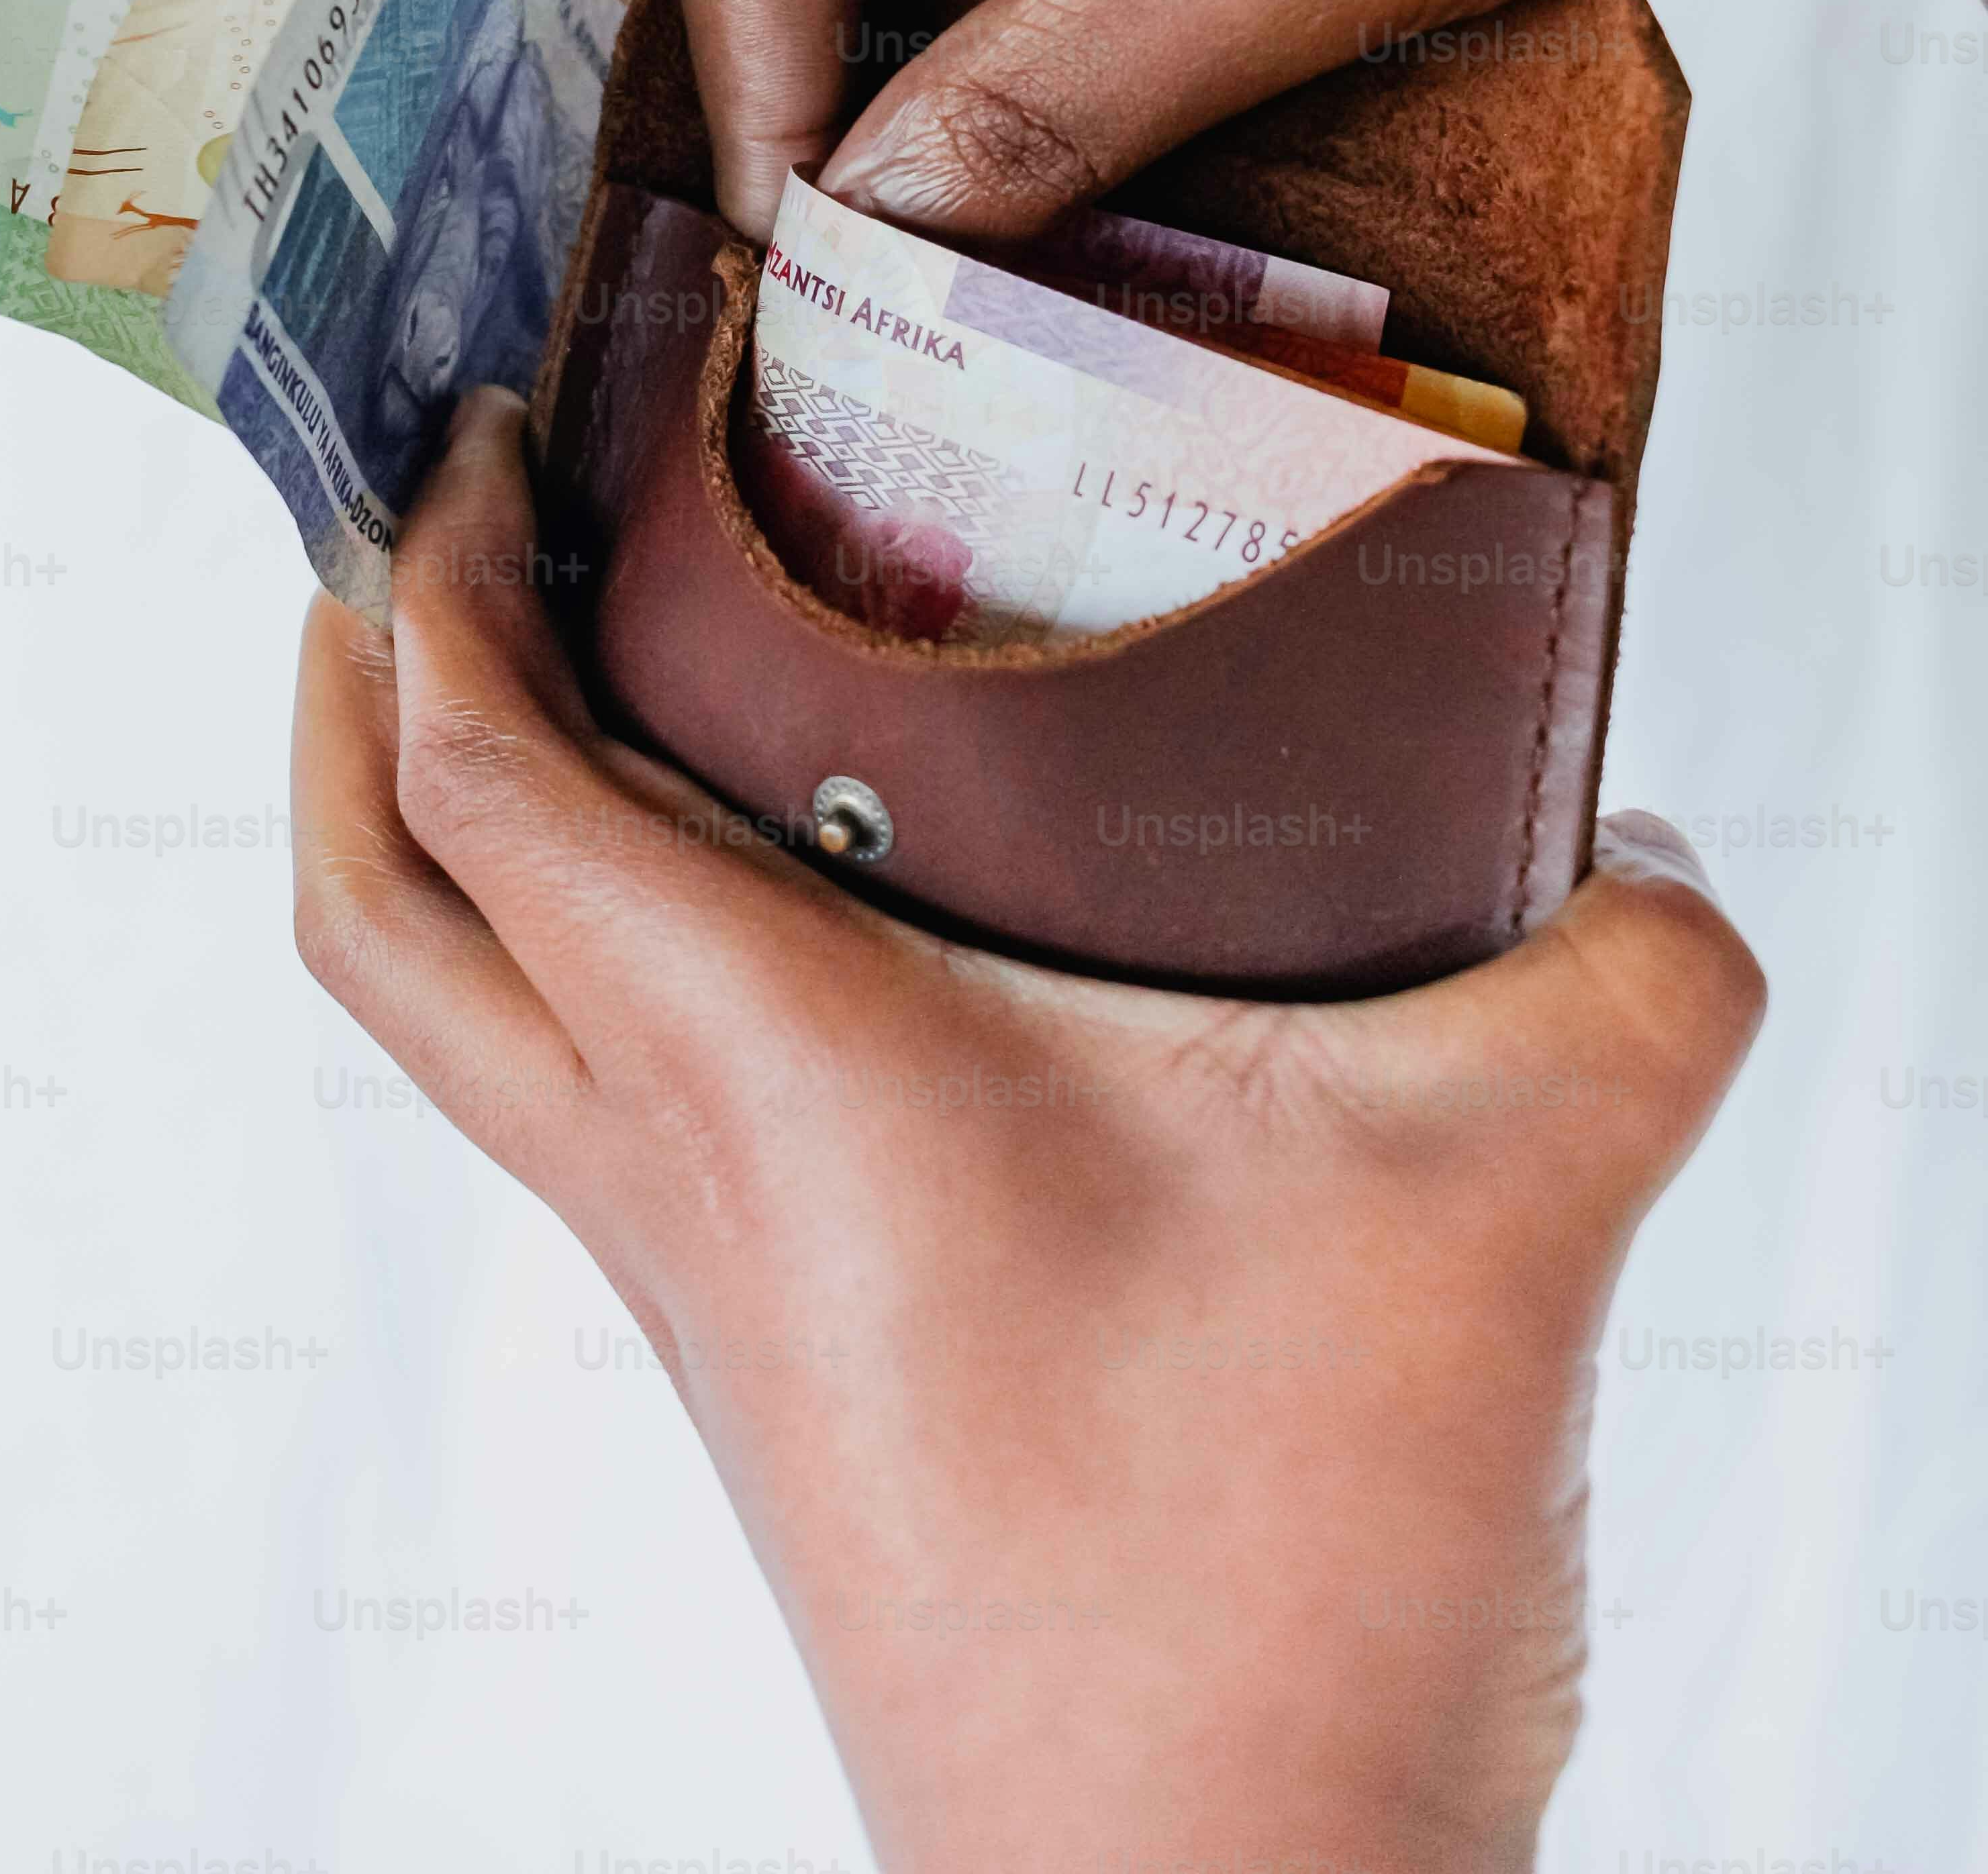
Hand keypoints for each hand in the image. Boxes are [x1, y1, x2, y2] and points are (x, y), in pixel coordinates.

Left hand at [292, 388, 1765, 1873]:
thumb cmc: (1282, 1578)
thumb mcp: (1510, 1195)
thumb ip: (1627, 972)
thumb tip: (1647, 849)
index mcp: (762, 1075)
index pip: (478, 778)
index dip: (434, 572)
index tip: (478, 414)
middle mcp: (679, 1172)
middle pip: (374, 912)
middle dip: (345, 689)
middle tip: (428, 515)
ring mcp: (704, 1278)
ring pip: (466, 1021)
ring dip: (455, 826)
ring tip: (564, 653)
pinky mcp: (774, 1349)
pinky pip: (598, 1099)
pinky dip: (600, 946)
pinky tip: (779, 887)